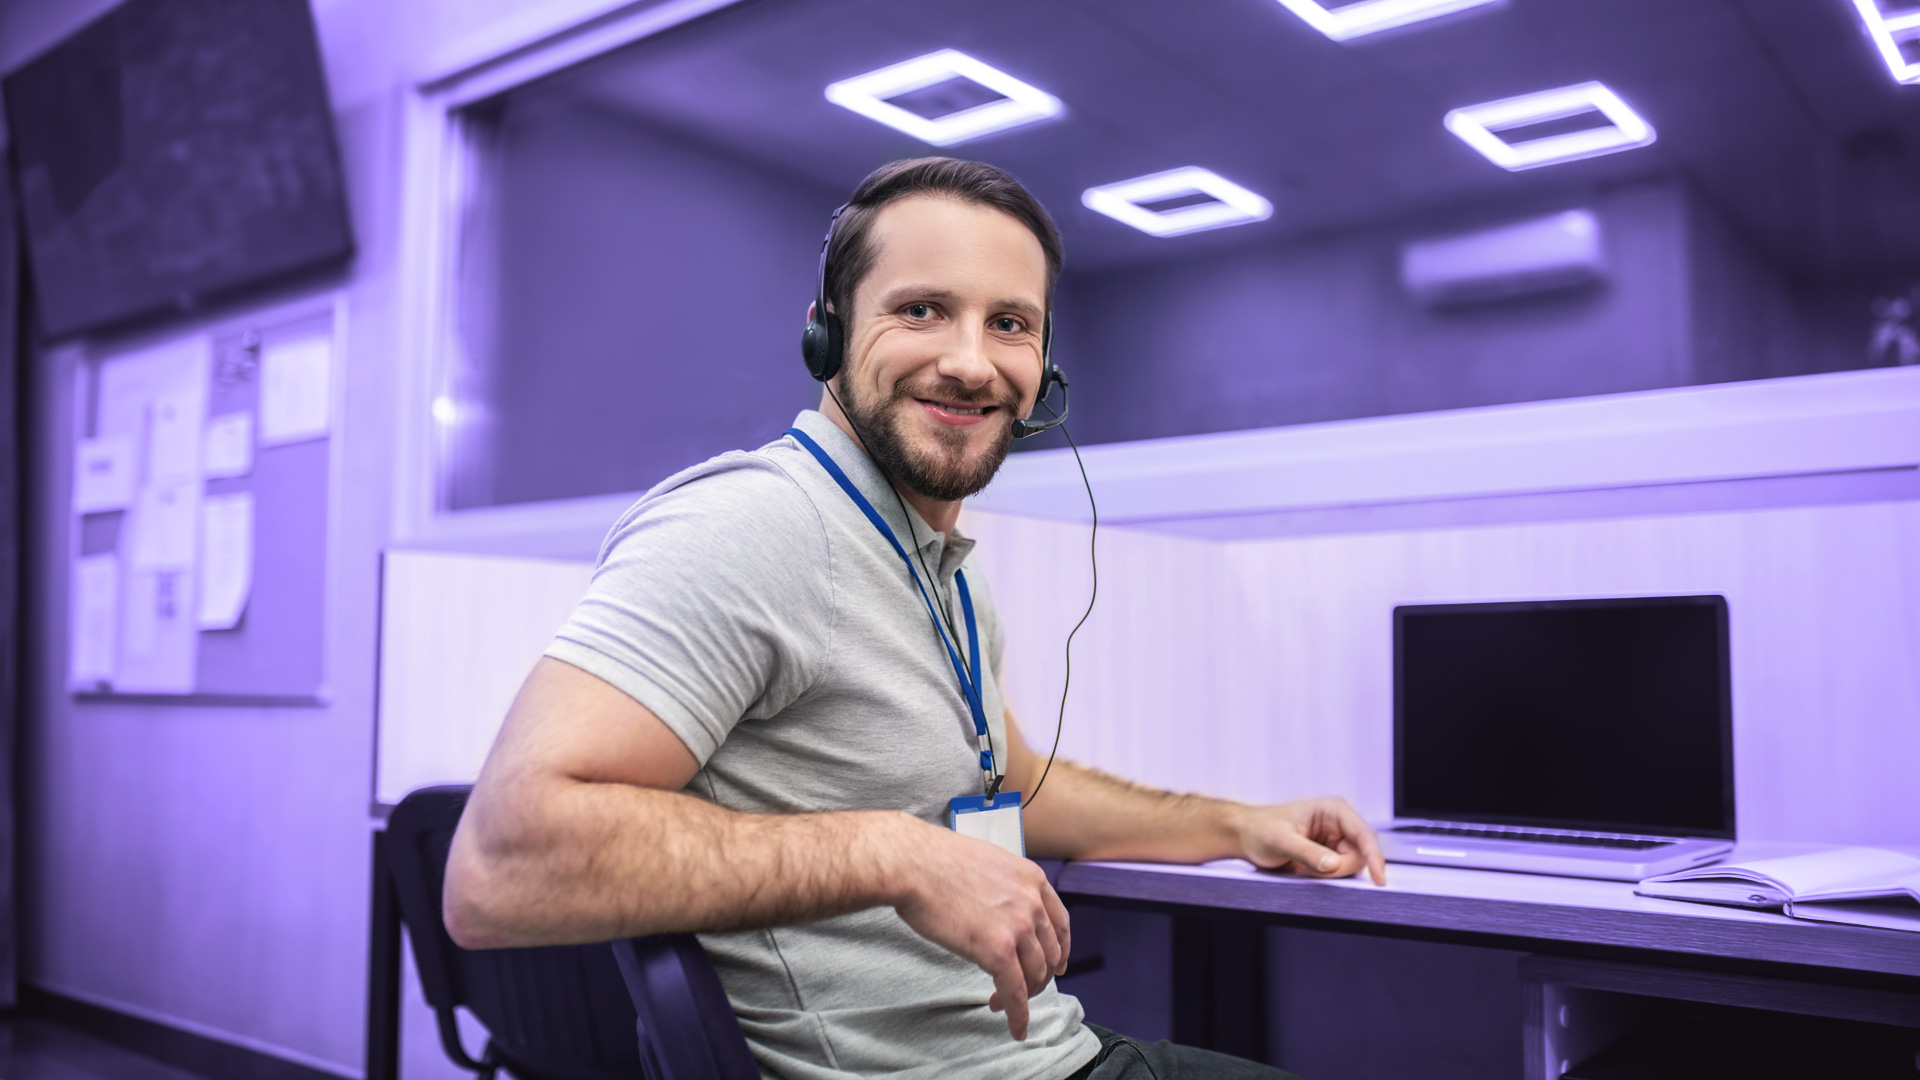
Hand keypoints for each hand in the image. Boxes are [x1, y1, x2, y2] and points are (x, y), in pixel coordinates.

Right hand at [883, 816, 1070, 1040]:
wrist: (913, 864)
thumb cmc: (935, 860)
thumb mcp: (988, 863)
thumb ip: (1004, 887)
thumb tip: (999, 909)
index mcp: (1032, 878)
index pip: (1060, 922)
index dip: (1061, 949)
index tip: (1058, 965)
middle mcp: (1032, 903)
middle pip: (1050, 953)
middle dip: (1039, 976)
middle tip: (1023, 988)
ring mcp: (1018, 928)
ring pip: (1035, 976)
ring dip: (1024, 996)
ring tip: (1003, 1003)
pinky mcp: (998, 952)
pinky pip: (1016, 993)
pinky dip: (1018, 1015)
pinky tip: (1015, 1027)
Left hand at [1235, 796, 1386, 884]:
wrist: (1246, 836)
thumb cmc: (1260, 830)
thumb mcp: (1281, 841)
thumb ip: (1308, 853)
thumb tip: (1334, 864)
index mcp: (1333, 810)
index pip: (1364, 835)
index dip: (1374, 857)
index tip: (1379, 879)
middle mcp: (1340, 823)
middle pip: (1360, 856)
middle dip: (1337, 869)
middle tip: (1305, 869)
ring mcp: (1337, 839)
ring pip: (1351, 866)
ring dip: (1328, 874)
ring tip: (1300, 866)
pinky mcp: (1331, 853)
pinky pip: (1340, 872)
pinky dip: (1324, 877)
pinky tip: (1304, 869)